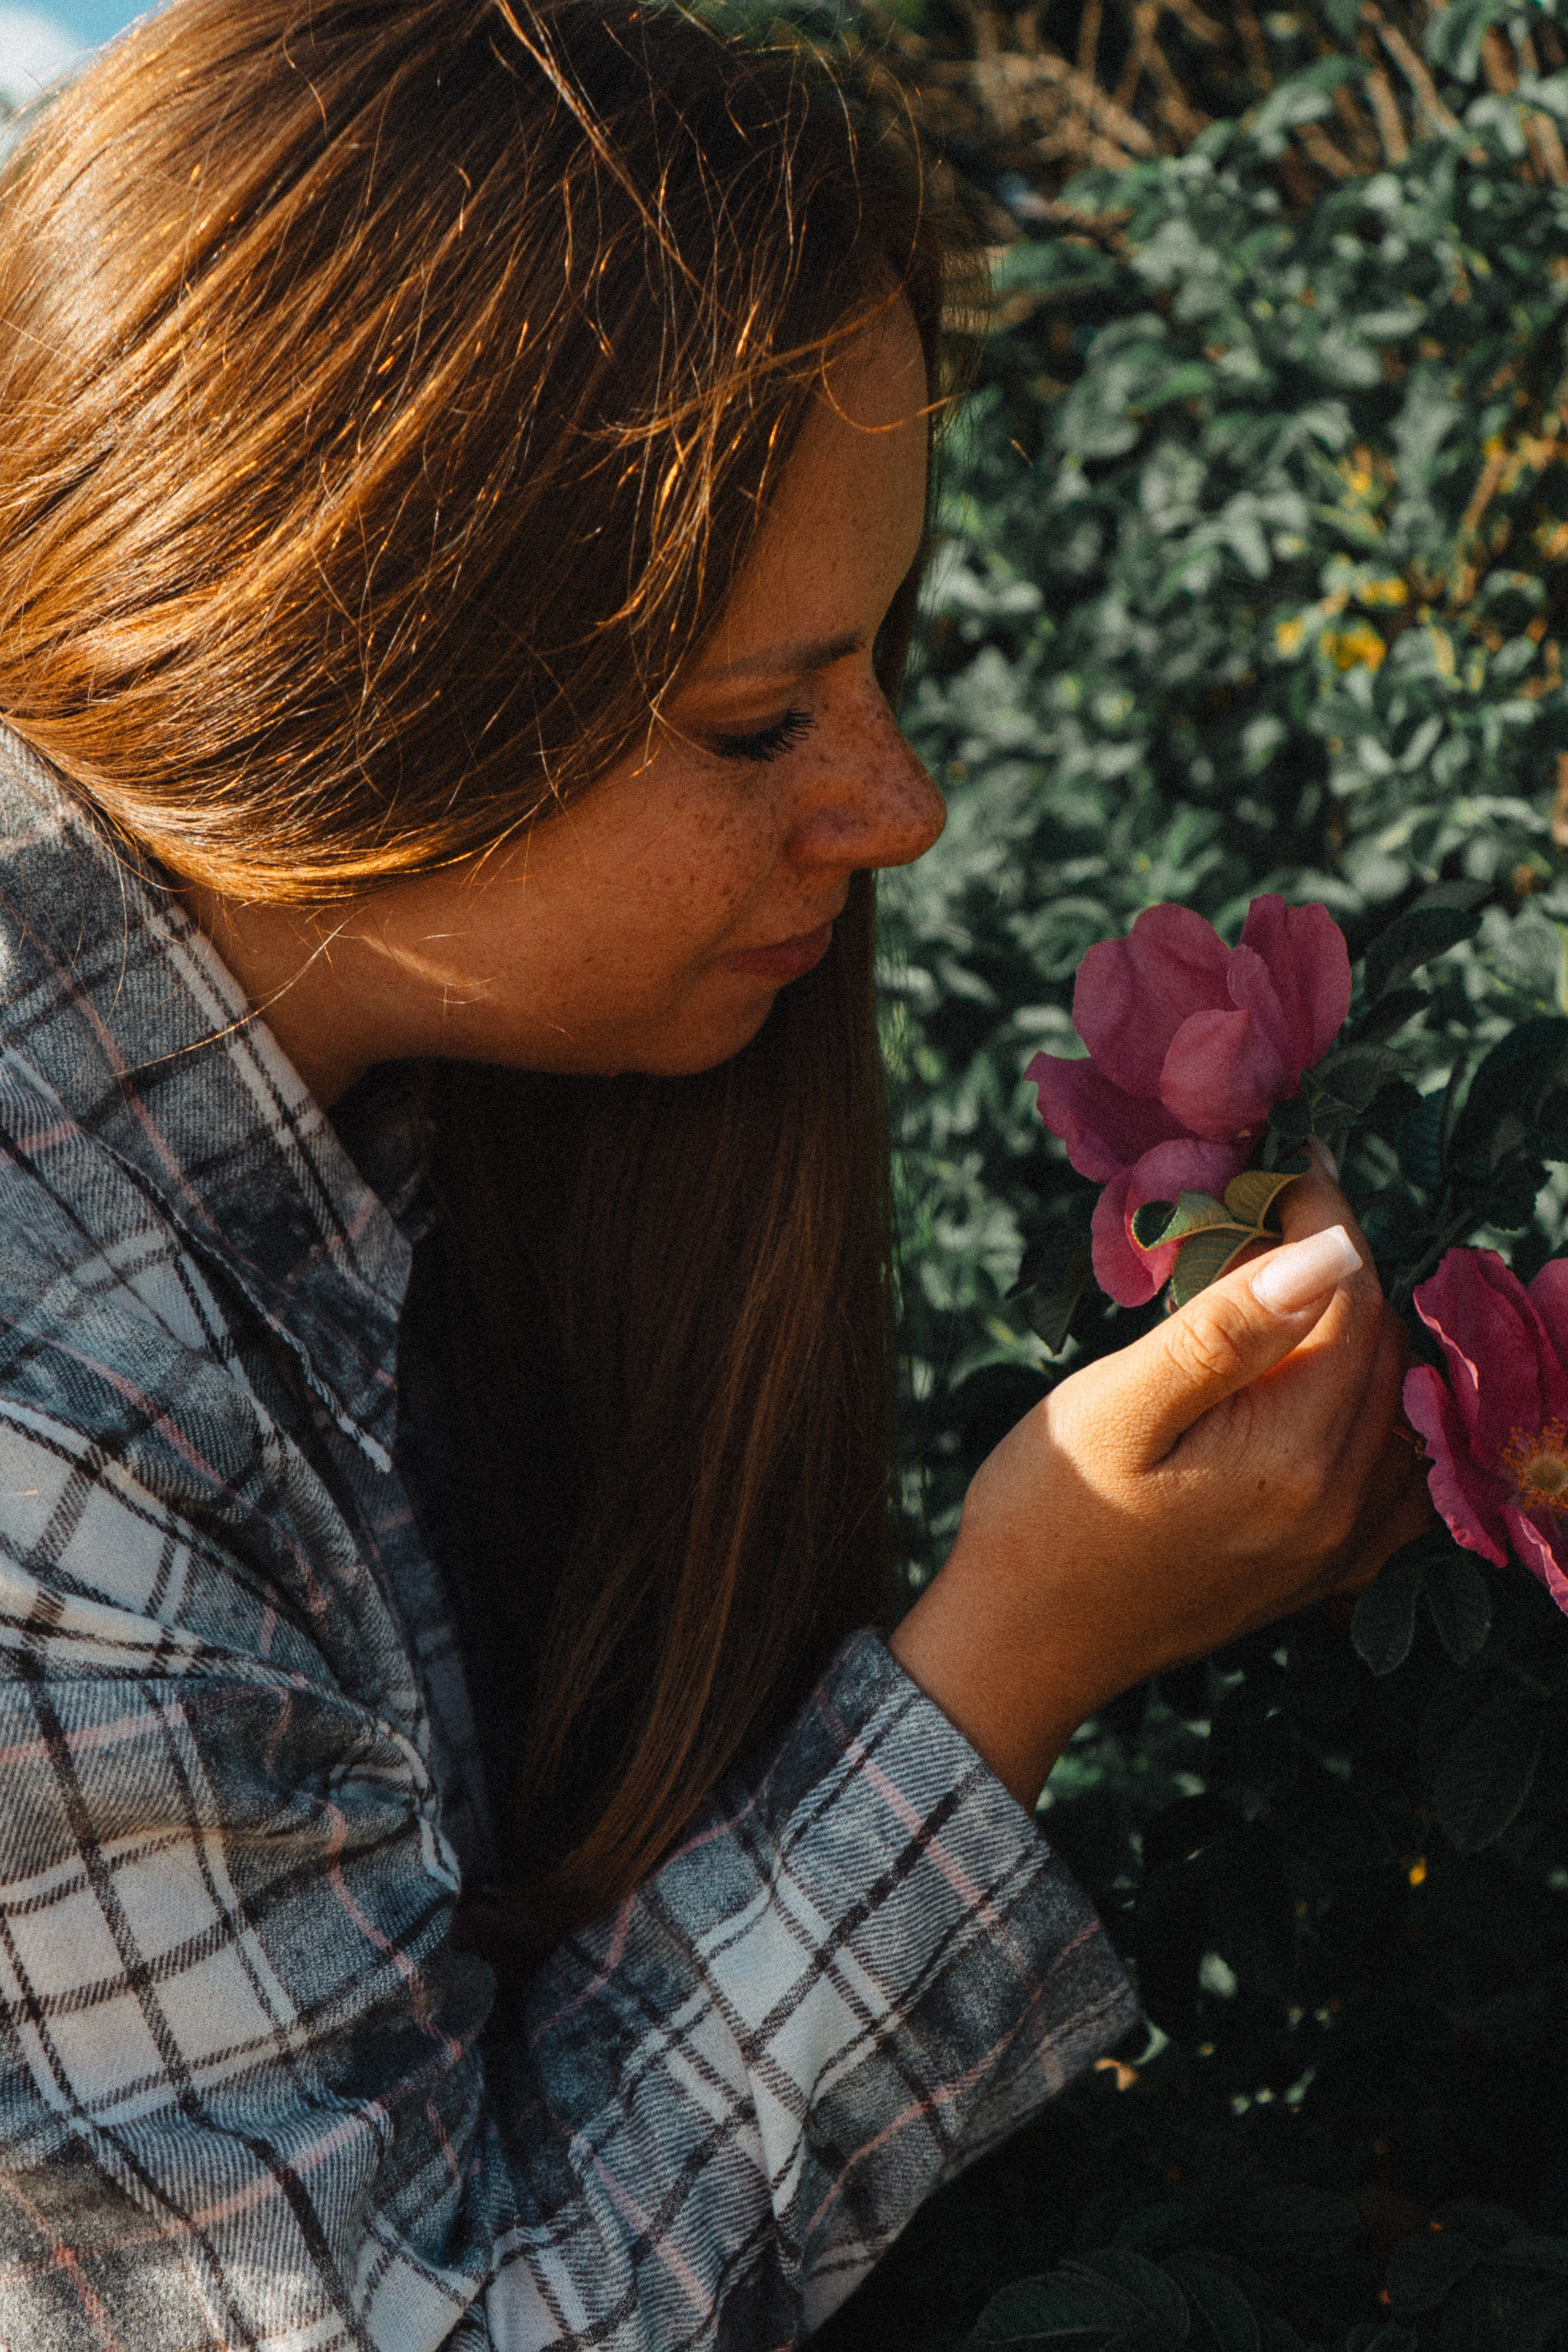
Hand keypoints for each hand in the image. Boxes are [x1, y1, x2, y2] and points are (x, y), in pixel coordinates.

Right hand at [889, 1165, 1430, 1806]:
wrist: (1019, 1645)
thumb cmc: (1045, 1516)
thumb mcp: (1117, 1407)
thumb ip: (1226, 1331)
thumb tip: (1330, 1252)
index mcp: (1293, 1457)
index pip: (1351, 1301)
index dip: (1323, 1221)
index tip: (1280, 1169)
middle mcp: (1339, 1507)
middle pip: (1380, 1347)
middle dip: (1336, 1268)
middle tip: (1266, 1216)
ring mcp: (1337, 1546)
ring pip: (1392, 1402)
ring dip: (1354, 1333)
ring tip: (1279, 1290)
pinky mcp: (1320, 1569)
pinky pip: (1391, 1474)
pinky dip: (1369, 1410)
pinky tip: (1316, 1387)